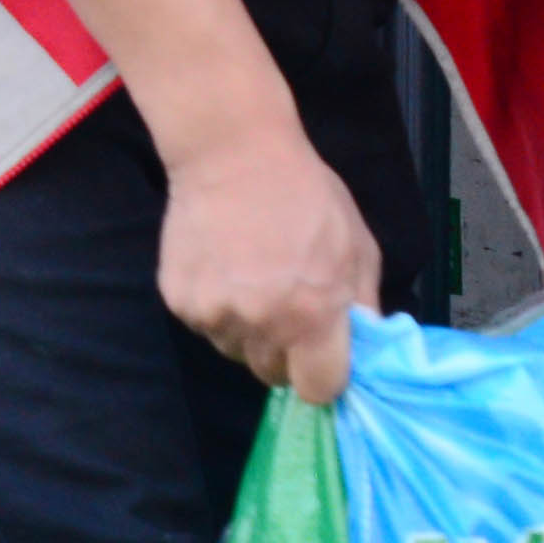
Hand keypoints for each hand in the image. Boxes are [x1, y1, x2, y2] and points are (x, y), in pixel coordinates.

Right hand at [159, 119, 378, 406]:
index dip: (322, 375)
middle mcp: (261, 324)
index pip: (317, 389)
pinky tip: (224, 267)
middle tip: (287, 306)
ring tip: (252, 277)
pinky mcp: (180, 301)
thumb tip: (363, 347)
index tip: (321, 355)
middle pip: (273, 374)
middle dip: (285, 352)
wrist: (233, 153)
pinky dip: (216, 307)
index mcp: (312, 316)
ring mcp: (215, 315)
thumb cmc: (307, 195)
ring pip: (237, 350)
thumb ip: (363, 304)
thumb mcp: (358, 245)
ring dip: (248, 329)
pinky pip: (205, 326)